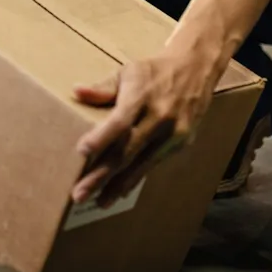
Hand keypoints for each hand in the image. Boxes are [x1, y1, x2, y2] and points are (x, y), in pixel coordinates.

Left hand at [72, 37, 221, 206]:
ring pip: (140, 164)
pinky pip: (152, 165)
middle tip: (79, 193)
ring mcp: (172, 133)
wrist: (195, 70)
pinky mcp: (181, 143)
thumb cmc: (153, 72)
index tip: (81, 152)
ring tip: (98, 201)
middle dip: (102, 174)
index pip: (120, 121)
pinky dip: (134, 179)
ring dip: (117, 185)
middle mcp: (159, 117)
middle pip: (127, 150)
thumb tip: (77, 92)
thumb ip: (103, 87)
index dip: (101, 137)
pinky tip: (119, 191)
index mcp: (142, 96)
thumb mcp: (127, 72)